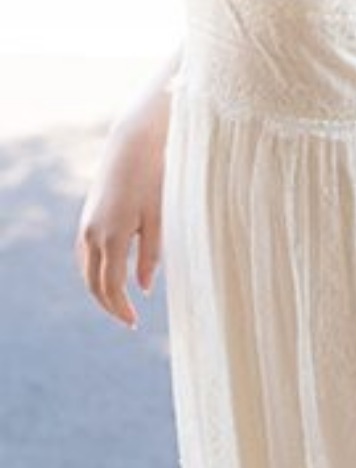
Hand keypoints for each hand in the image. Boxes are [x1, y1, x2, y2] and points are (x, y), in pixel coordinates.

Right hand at [74, 119, 165, 328]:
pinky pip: (85, 254)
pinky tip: (110, 274)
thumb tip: (144, 288)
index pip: (111, 287)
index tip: (134, 323)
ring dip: (99, 289)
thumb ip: (151, 255)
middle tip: (127, 320)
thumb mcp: (159, 218)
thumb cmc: (155, 178)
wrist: (133, 144)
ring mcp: (86, 225)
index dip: (121, 309)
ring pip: (86, 270)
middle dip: (109, 305)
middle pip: (93, 284)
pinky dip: (94, 270)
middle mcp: (92, 235)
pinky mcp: (86, 216)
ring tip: (120, 302)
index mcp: (112, 238)